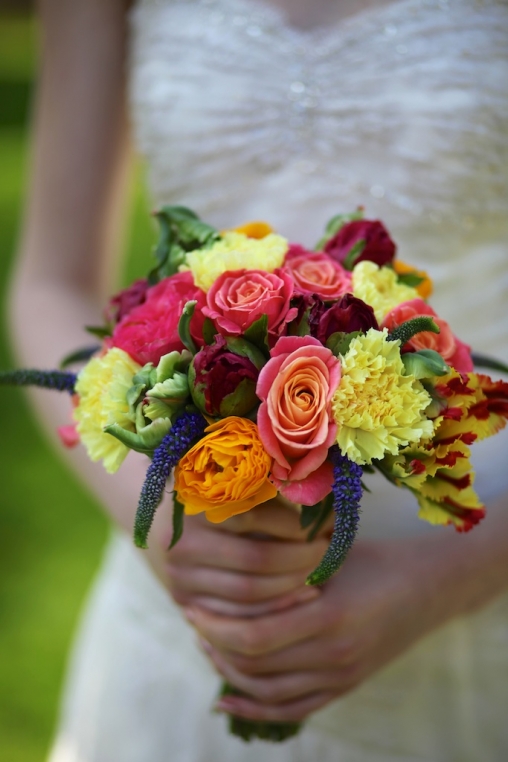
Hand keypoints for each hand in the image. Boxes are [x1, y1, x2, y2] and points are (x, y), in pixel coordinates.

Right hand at [146, 497, 329, 616]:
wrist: (165, 525)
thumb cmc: (219, 501)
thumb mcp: (243, 487)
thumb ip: (277, 491)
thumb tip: (329, 504)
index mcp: (196, 503)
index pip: (255, 517)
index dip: (296, 525)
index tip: (327, 526)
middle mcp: (183, 542)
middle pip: (256, 559)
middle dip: (301, 559)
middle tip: (328, 554)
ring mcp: (181, 577)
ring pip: (249, 593)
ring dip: (292, 587)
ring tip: (318, 576)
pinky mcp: (185, 602)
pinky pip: (238, 616)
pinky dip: (273, 611)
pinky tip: (298, 599)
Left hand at [184, 537, 461, 721]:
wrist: (425, 587)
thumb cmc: (372, 559)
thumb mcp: (329, 554)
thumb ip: (284, 566)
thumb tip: (225, 566)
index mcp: (329, 614)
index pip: (254, 635)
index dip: (215, 625)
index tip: (191, 604)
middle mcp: (335, 653)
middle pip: (255, 665)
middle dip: (214, 644)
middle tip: (193, 619)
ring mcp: (341, 676)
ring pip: (267, 690)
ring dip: (229, 673)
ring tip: (206, 647)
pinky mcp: (344, 687)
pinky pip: (291, 709)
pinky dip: (254, 708)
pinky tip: (226, 700)